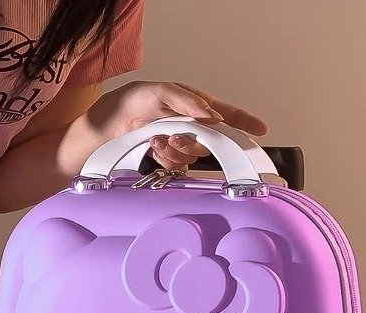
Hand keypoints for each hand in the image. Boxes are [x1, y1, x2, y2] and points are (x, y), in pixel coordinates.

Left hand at [85, 81, 267, 170]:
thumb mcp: (158, 93)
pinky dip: (165, 158)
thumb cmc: (129, 103)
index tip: (260, 130)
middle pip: (208, 141)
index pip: (225, 114)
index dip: (244, 122)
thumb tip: (212, 115)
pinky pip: (178, 166)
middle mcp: (189, 125)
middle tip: (170, 135)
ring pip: (192, 156)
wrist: (105, 130)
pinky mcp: (168, 159)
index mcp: (192, 105)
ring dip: (173, 150)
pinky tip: (152, 147)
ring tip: (155, 138)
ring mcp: (179, 143)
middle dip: (190, 141)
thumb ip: (186, 101)